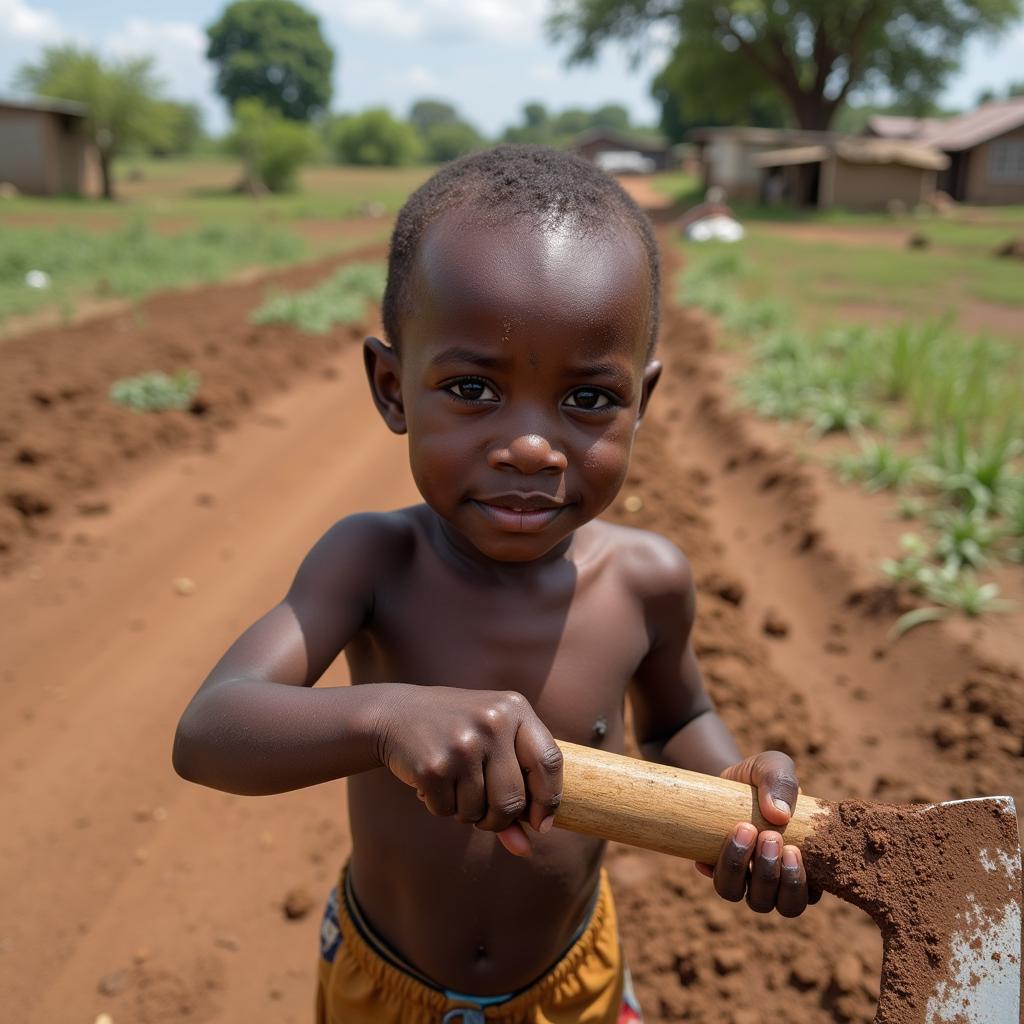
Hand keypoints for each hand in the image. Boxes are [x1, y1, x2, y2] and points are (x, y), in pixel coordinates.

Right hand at [376, 686, 562, 856]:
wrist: (395, 714)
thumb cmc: (455, 732)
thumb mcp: (490, 747)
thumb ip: (513, 791)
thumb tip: (524, 849)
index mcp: (514, 708)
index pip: (549, 762)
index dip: (549, 800)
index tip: (541, 824)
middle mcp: (492, 722)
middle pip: (513, 800)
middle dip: (499, 819)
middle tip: (484, 813)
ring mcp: (462, 743)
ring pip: (479, 811)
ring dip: (466, 811)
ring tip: (452, 783)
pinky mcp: (433, 765)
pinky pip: (448, 811)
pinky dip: (440, 806)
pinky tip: (432, 780)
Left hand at [695, 750, 820, 916]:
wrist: (729, 776)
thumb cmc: (763, 778)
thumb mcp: (775, 767)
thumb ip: (782, 782)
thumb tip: (779, 815)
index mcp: (801, 865)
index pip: (809, 895)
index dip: (799, 882)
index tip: (792, 848)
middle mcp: (775, 881)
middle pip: (780, 905)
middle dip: (773, 875)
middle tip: (770, 837)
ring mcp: (744, 878)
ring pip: (741, 895)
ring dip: (741, 869)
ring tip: (745, 830)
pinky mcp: (716, 868)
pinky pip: (716, 880)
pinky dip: (714, 867)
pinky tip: (711, 848)